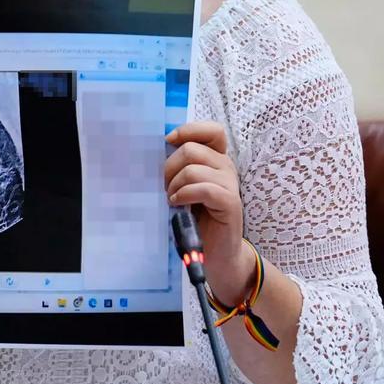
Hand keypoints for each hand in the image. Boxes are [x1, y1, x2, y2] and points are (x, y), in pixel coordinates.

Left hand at [163, 121, 253, 300]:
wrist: (216, 254)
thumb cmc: (197, 219)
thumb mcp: (185, 188)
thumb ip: (179, 169)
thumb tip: (153, 153)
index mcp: (216, 160)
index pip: (212, 131)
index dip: (189, 130)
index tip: (169, 141)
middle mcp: (226, 168)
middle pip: (191, 150)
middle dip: (169, 168)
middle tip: (165, 188)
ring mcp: (230, 185)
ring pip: (193, 169)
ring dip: (175, 185)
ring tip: (172, 200)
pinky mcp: (230, 203)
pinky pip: (203, 188)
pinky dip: (184, 195)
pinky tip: (178, 205)